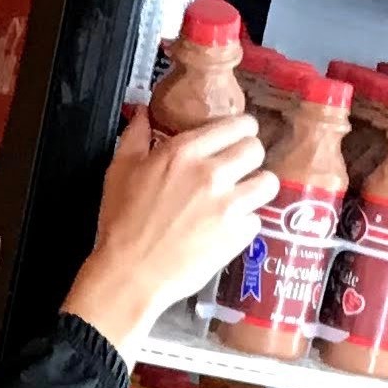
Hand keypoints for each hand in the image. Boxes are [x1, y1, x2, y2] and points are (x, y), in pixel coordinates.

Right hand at [62, 107, 273, 354]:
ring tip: (245, 197)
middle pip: (256, 149)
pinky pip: (256, 221)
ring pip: (268, 183)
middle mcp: (211, 174)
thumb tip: (144, 112)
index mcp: (184, 152)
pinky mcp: (234, 237)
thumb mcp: (119, 171)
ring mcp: (226, 206)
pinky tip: (229, 229)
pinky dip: (246, 225)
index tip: (237, 139)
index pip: (238, 124)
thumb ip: (136, 135)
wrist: (129, 276)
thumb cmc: (121, 225)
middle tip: (240, 169)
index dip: (242, 130)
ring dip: (258, 188)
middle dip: (250, 157)